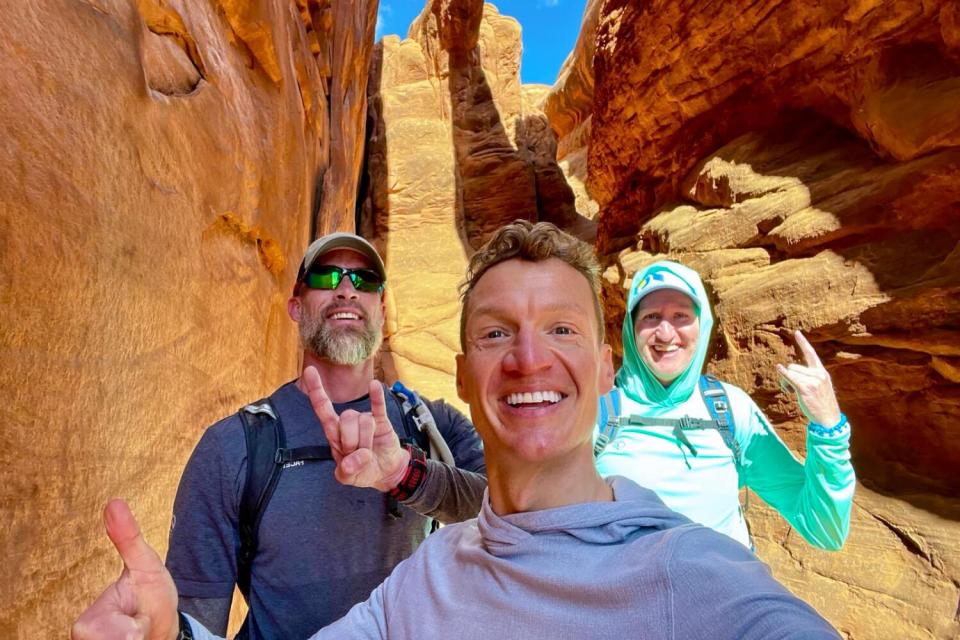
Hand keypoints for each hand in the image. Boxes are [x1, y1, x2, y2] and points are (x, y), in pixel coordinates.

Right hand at [71, 500, 178, 639]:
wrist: (163, 629)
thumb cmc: (152, 598)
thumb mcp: (147, 565)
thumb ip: (129, 539)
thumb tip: (114, 502)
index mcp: (89, 622)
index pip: (109, 635)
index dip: (132, 630)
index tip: (136, 620)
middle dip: (137, 636)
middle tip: (140, 626)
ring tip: (141, 635)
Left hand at [303, 367, 410, 491]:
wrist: (386, 472)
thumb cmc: (363, 471)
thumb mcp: (350, 478)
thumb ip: (347, 472)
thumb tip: (354, 460)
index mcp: (335, 434)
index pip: (323, 410)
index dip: (317, 391)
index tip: (310, 371)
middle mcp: (348, 423)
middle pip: (346, 420)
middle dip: (353, 442)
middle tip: (359, 455)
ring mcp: (365, 420)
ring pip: (363, 421)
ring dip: (367, 441)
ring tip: (370, 450)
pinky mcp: (381, 421)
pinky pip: (378, 407)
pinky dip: (376, 397)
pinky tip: (375, 385)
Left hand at [776, 330, 841, 427]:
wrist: (829, 419)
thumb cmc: (822, 404)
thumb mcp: (820, 387)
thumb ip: (809, 377)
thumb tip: (790, 371)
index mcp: (821, 372)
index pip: (811, 354)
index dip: (803, 343)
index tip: (796, 332)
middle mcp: (818, 374)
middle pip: (793, 366)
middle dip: (788, 376)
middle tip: (791, 389)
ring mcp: (813, 381)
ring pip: (790, 373)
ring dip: (786, 383)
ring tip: (792, 393)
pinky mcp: (805, 389)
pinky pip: (791, 378)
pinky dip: (783, 374)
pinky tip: (778, 368)